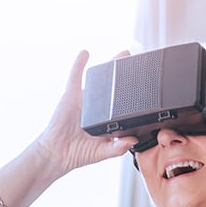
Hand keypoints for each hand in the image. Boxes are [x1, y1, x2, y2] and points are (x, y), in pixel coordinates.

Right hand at [34, 50, 136, 175]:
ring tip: (123, 53)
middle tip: (138, 61)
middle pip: (114, 86)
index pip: (124, 103)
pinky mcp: (71, 96)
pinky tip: (85, 53)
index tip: (148, 85)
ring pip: (99, 79)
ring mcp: (85, 100)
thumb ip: (117, 148)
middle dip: (126, 73)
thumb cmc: (79, 153)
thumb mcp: (103, 152)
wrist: (57, 153)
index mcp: (108, 119)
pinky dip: (79, 64)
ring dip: (109, 64)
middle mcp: (98, 107)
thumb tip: (132, 141)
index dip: (134, 94)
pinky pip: (75, 77)